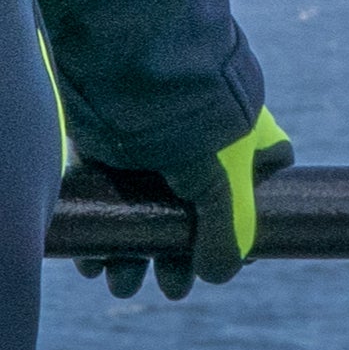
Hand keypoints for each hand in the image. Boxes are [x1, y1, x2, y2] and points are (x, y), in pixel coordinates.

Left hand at [76, 108, 291, 301]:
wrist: (132, 62)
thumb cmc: (193, 117)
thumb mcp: (220, 180)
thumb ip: (226, 230)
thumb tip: (220, 274)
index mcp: (237, 137)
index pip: (254, 184)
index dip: (245, 225)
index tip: (233, 257)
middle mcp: (195, 140)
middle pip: (190, 210)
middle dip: (176, 255)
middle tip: (171, 287)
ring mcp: (150, 141)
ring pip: (144, 207)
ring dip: (133, 251)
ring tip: (122, 282)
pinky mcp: (108, 141)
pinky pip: (107, 195)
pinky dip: (102, 229)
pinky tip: (93, 262)